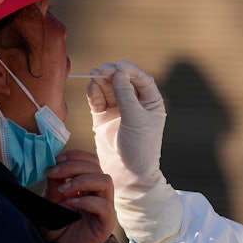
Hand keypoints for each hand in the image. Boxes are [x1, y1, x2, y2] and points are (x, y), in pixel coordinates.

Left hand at [43, 149, 115, 242]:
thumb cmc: (58, 230)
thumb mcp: (52, 202)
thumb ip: (55, 184)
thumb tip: (53, 164)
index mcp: (89, 186)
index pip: (91, 160)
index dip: (75, 156)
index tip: (55, 160)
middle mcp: (100, 194)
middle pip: (97, 167)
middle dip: (73, 165)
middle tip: (54, 172)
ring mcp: (105, 208)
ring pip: (105, 181)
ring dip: (82, 180)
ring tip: (63, 189)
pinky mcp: (106, 223)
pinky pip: (104, 206)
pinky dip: (87, 200)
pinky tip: (70, 203)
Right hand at [86, 61, 182, 242]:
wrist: (128, 176)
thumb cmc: (140, 149)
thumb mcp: (136, 120)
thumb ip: (126, 96)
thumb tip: (119, 73)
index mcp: (151, 103)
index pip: (141, 79)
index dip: (129, 70)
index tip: (118, 66)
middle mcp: (135, 104)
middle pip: (122, 81)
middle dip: (112, 74)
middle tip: (101, 70)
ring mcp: (118, 111)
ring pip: (108, 89)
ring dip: (101, 81)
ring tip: (94, 76)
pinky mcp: (103, 119)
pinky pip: (97, 100)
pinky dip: (93, 92)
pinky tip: (91, 87)